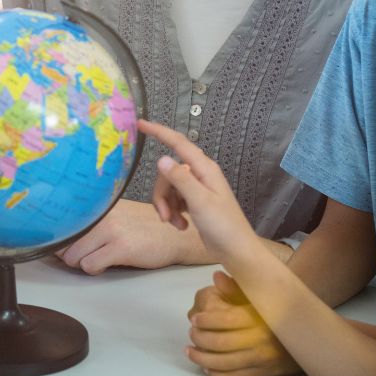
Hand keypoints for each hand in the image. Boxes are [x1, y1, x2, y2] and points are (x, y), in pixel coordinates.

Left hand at [54, 198, 209, 273]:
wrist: (173, 234)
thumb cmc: (142, 226)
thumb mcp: (114, 216)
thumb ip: (90, 223)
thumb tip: (60, 241)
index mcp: (97, 206)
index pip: (62, 225)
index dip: (61, 241)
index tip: (61, 246)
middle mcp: (100, 215)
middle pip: (64, 245)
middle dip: (72, 256)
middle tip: (88, 255)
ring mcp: (110, 230)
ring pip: (73, 257)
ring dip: (83, 263)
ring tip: (100, 258)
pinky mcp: (121, 247)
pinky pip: (90, 266)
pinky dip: (95, 269)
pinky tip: (109, 263)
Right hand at [143, 120, 254, 264]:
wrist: (236, 252)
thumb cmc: (223, 225)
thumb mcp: (199, 201)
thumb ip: (180, 179)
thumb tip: (161, 158)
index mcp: (204, 169)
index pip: (178, 143)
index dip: (159, 132)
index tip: (140, 124)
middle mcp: (199, 175)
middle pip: (167, 173)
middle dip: (161, 193)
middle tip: (164, 215)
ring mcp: (196, 189)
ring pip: (168, 188)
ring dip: (167, 206)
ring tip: (176, 223)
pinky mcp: (193, 203)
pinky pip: (173, 200)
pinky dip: (173, 212)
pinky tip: (181, 226)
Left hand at [186, 271, 300, 375]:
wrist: (307, 335)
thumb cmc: (276, 312)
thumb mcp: (259, 297)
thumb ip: (236, 288)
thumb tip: (217, 276)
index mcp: (258, 317)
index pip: (225, 320)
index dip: (206, 320)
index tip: (195, 319)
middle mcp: (260, 339)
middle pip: (221, 343)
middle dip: (200, 339)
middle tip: (191, 334)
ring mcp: (262, 359)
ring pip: (225, 364)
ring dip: (203, 359)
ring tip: (191, 351)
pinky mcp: (263, 373)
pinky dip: (218, 375)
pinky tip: (207, 368)